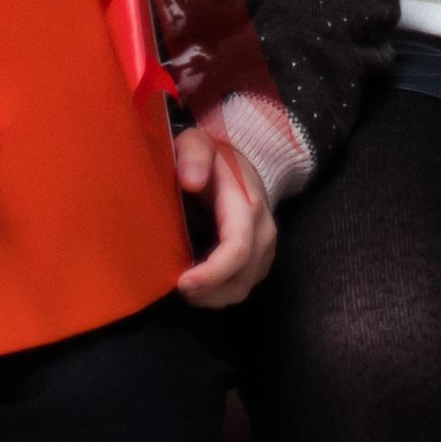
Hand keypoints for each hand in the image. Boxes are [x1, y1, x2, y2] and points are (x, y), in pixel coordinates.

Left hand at [173, 126, 276, 307]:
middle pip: (241, 279)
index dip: (211, 273)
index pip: (237, 249)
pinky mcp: (260, 261)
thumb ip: (193, 156)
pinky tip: (198, 287)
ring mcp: (265, 249)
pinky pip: (242, 287)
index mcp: (247, 205)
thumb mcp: (199, 144)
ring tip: (183, 289)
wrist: (246, 164)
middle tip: (175, 288)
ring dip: (212, 297)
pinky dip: (219, 294)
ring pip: (242, 289)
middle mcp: (263, 231)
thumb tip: (191, 182)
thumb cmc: (216, 159)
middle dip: (207, 293)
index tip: (182, 282)